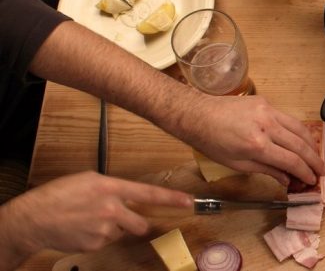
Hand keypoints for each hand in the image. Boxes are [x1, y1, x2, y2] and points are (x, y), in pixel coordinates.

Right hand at [0, 172, 190, 258]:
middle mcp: (112, 209)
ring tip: (89, 221)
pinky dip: (97, 237)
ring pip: (120, 232)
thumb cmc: (59, 194)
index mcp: (111, 188)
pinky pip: (106, 242)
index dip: (171, 199)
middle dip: (135, 223)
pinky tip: (81, 229)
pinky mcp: (95, 245)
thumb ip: (112, 188)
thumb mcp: (89, 180)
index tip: (189, 202)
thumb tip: (126, 195)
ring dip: (112, 229)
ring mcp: (104, 230)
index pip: (149, 194)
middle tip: (116, 218)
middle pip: (140, 224)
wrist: (33, 219)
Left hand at [179, 95, 324, 186]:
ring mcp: (268, 111)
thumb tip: (287, 179)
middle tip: (322, 171)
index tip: (312, 181)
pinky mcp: (266, 102)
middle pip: (300, 144)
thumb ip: (266, 170)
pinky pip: (288, 118)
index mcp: (257, 145)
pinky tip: (301, 140)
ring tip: (317, 156)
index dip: (305, 172)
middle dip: (314, 160)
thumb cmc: (212, 142)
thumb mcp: (237, 163)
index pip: (291, 160)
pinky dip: (298, 130)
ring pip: (299, 128)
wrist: (198, 114)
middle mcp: (267, 125)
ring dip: (311, 144)